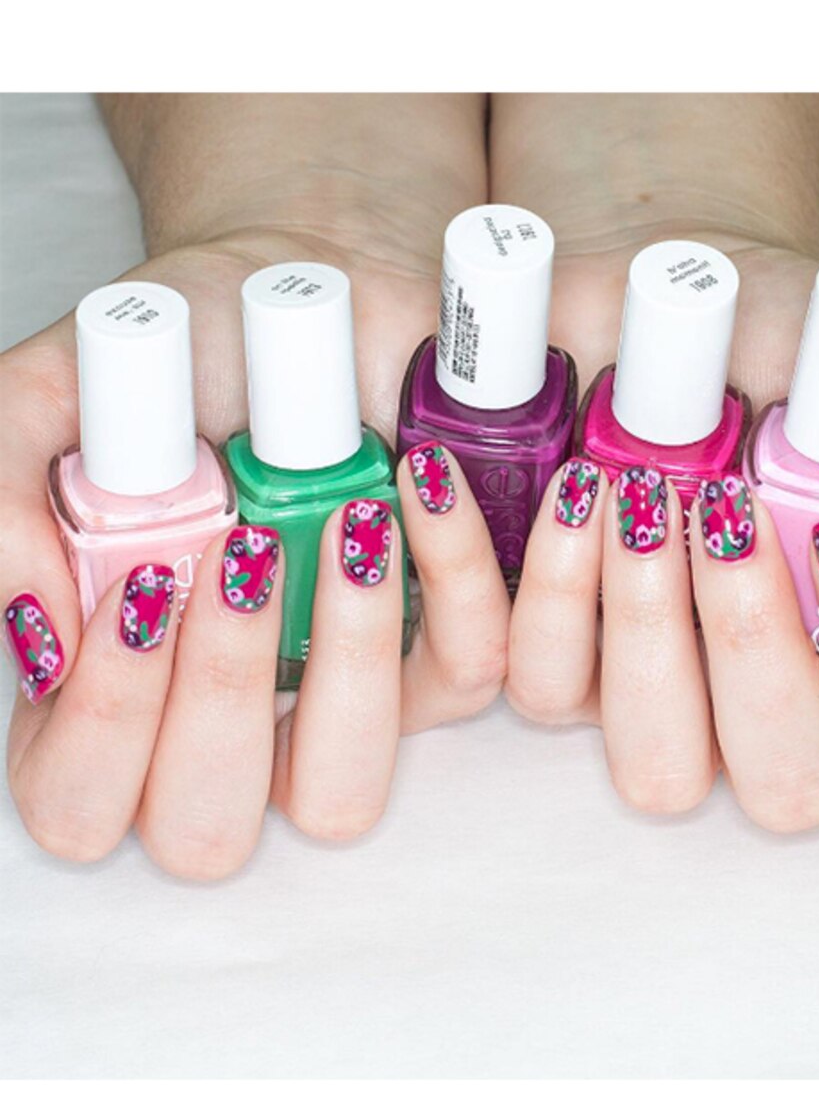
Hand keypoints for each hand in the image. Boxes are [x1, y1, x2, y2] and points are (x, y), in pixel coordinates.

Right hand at [3, 98, 508, 875]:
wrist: (300, 286)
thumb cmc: (174, 352)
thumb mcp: (55, 394)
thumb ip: (5, 495)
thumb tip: (41, 633)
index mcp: (108, 682)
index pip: (78, 798)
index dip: (105, 725)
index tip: (145, 580)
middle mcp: (219, 717)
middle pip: (204, 833)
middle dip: (220, 700)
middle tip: (241, 552)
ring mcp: (334, 702)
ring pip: (345, 791)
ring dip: (350, 665)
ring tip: (351, 517)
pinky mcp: (443, 652)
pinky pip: (472, 673)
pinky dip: (461, 577)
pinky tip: (430, 472)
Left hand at [495, 95, 818, 829]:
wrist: (665, 298)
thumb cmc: (793, 350)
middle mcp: (767, 703)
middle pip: (787, 788)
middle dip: (753, 648)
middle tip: (725, 507)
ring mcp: (655, 702)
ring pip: (653, 767)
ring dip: (640, 630)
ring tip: (629, 487)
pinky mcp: (555, 666)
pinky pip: (531, 684)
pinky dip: (533, 588)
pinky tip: (560, 488)